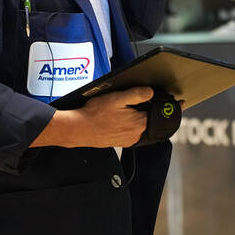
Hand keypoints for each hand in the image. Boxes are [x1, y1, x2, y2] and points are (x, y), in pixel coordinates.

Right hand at [30, 86, 152, 148]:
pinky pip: (128, 131)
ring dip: (131, 117)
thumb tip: (151, 92)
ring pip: (137, 124)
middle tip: (122, 105)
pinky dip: (124, 124)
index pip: (155, 111)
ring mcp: (129, 140)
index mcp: (140, 123)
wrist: (79, 129)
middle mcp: (137, 134)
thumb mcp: (117, 98)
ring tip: (116, 112)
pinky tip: (113, 119)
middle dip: (139, 109)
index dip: (150, 102)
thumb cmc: (95, 114)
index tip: (141, 100)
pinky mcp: (120, 142)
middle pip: (146, 117)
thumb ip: (137, 94)